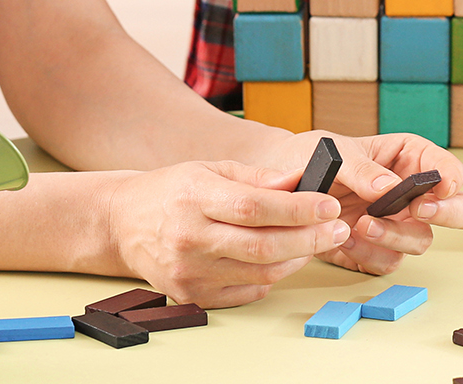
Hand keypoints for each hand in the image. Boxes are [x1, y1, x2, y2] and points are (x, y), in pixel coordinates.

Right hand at [105, 159, 351, 307]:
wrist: (124, 224)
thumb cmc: (173, 191)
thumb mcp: (211, 168)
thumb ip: (257, 176)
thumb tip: (300, 180)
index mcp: (194, 197)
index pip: (254, 206)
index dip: (298, 209)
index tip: (330, 205)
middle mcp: (189, 237)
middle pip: (262, 245)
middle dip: (310, 238)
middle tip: (339, 228)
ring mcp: (189, 271)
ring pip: (259, 272)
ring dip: (298, 258)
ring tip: (317, 241)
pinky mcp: (191, 295)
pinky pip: (246, 291)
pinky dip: (271, 276)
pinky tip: (283, 259)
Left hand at [268, 132, 462, 274]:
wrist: (279, 188)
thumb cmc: (312, 157)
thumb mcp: (335, 152)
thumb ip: (363, 169)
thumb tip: (389, 187)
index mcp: (410, 159)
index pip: (450, 169)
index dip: (452, 179)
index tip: (438, 189)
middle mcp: (412, 194)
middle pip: (460, 211)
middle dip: (447, 214)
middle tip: (419, 211)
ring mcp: (397, 224)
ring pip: (422, 241)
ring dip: (395, 236)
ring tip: (360, 224)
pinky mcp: (377, 250)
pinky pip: (388, 262)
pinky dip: (368, 255)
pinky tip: (343, 239)